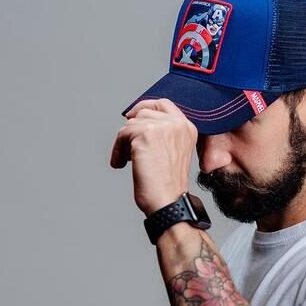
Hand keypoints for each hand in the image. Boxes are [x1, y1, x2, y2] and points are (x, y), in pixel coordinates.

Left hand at [110, 98, 197, 216]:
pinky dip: (117, 150)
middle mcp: (178, 124)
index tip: (132, 117)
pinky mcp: (147, 133)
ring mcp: (163, 127)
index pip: (164, 103)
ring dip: (123, 142)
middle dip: (131, 130)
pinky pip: (122, 134)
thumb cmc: (168, 184)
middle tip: (128, 148)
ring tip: (126, 160)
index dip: (145, 106)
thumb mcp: (173, 152)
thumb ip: (163, 134)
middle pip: (144, 112)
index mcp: (187, 128)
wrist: (168, 201)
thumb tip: (135, 120)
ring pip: (131, 123)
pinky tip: (121, 164)